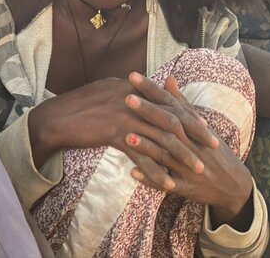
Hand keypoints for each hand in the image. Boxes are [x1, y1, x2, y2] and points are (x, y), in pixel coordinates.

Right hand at [28, 76, 217, 185]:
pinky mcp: (115, 134)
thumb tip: (145, 93)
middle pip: (171, 118)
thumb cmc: (79, 105)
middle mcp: (131, 99)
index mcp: (131, 87)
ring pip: (161, 138)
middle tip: (212, 147)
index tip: (205, 127)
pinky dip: (157, 172)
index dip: (189, 115)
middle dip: (195, 134)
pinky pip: (142, 156)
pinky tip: (167, 184)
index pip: (168, 101)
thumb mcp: (106, 91)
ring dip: (182, 156)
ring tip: (197, 168)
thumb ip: (129, 91)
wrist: (57, 117)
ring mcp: (124, 116)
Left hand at [127, 75, 254, 228]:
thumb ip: (181, 103)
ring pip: (166, 155)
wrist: (234, 185)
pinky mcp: (186, 187)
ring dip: (146, 147)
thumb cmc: (212, 150)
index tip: (132, 76)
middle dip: (148, 112)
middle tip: (126, 98)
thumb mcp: (200, 126)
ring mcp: (188, 166)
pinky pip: (167, 183)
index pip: (169, 103)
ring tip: (126, 136)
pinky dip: (151, 178)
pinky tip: (133, 172)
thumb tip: (168, 77)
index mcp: (191, 126)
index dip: (151, 90)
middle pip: (168, 125)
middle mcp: (190, 144)